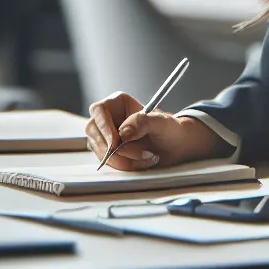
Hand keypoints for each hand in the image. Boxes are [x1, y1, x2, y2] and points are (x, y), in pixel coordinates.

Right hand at [86, 92, 219, 170]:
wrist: (174, 147)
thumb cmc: (169, 129)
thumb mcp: (161, 122)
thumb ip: (143, 122)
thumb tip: (123, 132)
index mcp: (117, 103)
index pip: (99, 110)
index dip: (103, 126)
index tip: (116, 142)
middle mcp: (107, 118)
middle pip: (94, 132)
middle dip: (115, 149)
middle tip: (140, 153)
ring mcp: (105, 136)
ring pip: (100, 150)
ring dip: (123, 159)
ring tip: (147, 157)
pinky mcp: (108, 152)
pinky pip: (107, 161)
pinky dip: (123, 165)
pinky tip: (141, 163)